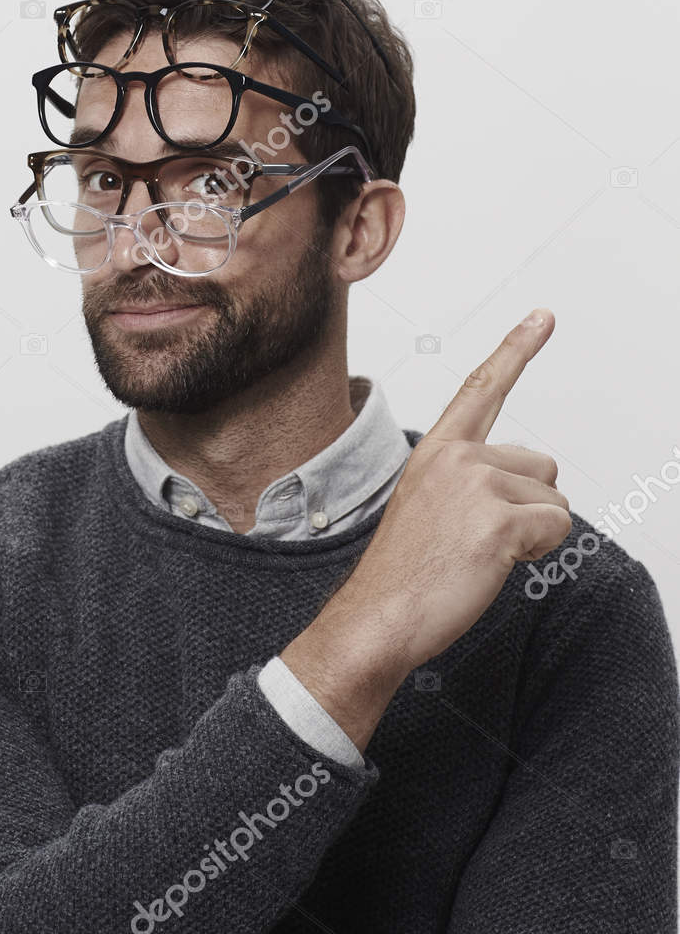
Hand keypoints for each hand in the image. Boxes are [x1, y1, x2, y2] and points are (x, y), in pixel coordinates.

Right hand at [281, 309, 571, 743]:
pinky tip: (491, 565)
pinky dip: (537, 552)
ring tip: (478, 555)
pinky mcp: (498, 520)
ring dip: (531, 533)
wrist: (377, 617)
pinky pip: (556, 528)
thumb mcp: (430, 508)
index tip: (544, 316)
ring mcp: (477, 484)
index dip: (517, 349)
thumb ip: (472, 483)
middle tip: (475, 540)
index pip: (482, 389)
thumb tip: (530, 491)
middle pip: (542, 464)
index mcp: (436, 450)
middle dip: (528, 505)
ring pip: (553, 500)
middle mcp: (457, 456)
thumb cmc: (406, 573)